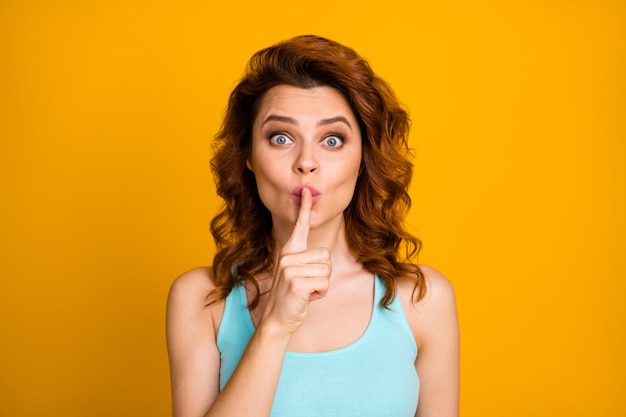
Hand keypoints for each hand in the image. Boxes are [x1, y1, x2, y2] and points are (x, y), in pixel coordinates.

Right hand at [260, 187, 331, 335]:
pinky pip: (324, 283)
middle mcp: (288, 257)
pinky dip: (321, 294)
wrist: (277, 320)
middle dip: (323, 273)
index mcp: (289, 251)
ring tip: (306, 291)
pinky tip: (307, 298)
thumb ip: (306, 262)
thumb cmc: (292, 297)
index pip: (300, 226)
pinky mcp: (296, 283)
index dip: (305, 208)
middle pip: (326, 255)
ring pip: (327, 270)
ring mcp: (290, 269)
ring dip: (322, 285)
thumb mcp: (297, 274)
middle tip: (307, 285)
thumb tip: (323, 255)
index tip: (308, 191)